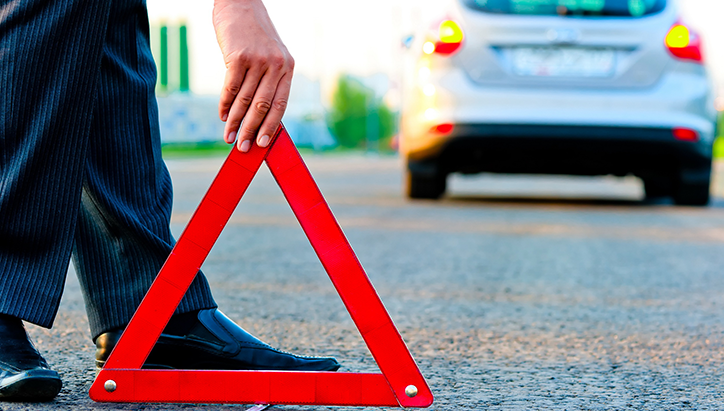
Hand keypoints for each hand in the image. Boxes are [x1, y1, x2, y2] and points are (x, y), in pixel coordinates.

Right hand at [213, 0, 293, 151]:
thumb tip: (258, 116)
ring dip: (235, 122)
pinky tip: (222, 116)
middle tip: (242, 147)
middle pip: (262, 106)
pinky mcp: (238, 56)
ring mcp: (257, 60)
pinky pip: (230, 87)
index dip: (270, 127)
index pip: (280, 104)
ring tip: (229, 137)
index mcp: (287, 67)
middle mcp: (276, 64)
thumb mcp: (270, 55)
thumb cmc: (254, 34)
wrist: (239, 4)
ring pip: (245, 100)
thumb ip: (268, 81)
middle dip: (251, 130)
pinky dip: (225, 105)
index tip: (261, 144)